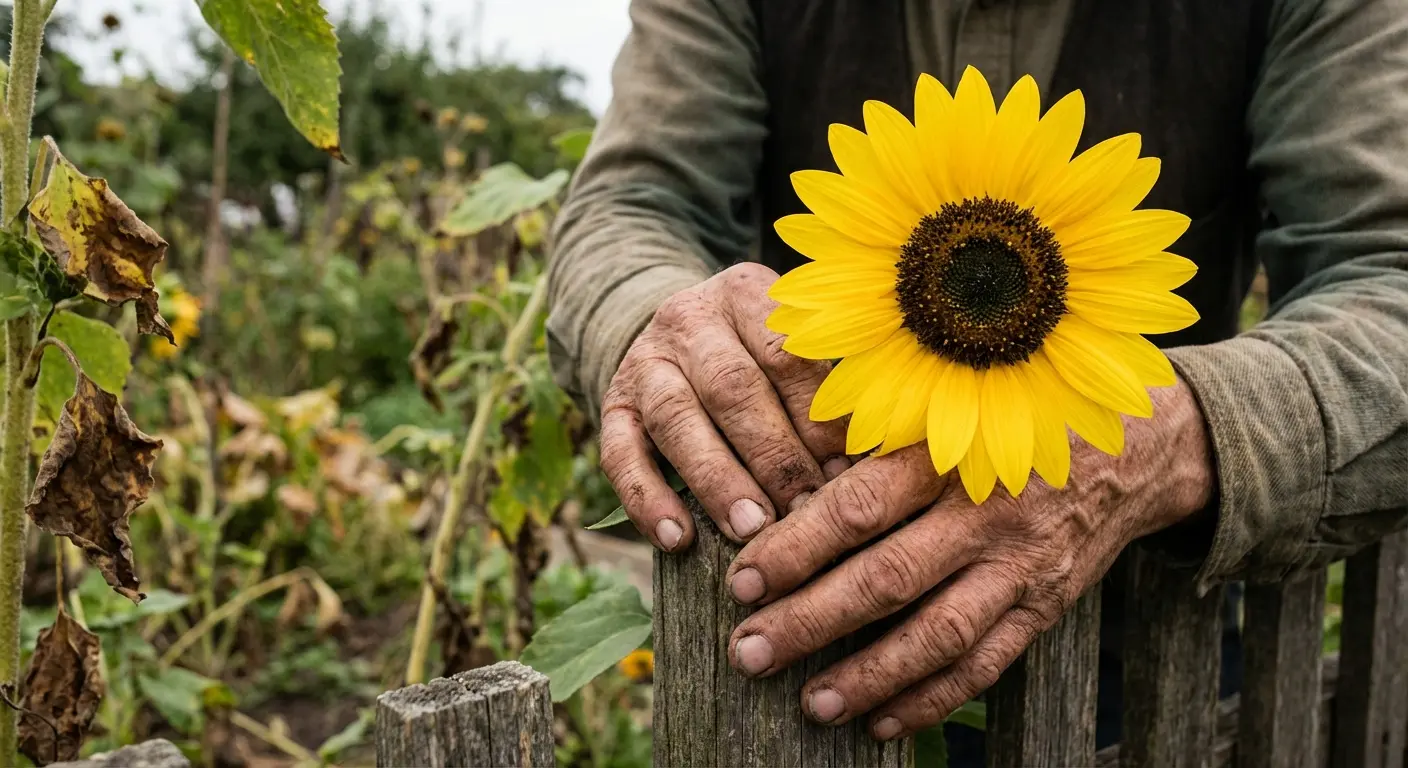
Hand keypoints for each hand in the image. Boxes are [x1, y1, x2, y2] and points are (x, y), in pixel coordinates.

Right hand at [598, 263, 850, 550]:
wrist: (679, 335)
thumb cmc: (764, 358)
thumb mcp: (797, 348)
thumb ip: (830, 391)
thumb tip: (876, 466)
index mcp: (747, 295)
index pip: (786, 354)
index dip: (819, 419)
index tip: (850, 476)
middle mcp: (689, 319)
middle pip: (732, 387)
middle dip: (774, 457)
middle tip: (806, 514)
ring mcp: (644, 362)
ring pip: (676, 419)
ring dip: (717, 479)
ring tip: (751, 530)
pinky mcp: (612, 406)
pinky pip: (620, 454)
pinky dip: (647, 500)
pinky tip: (677, 540)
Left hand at [723, 381, 1214, 740]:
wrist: (1138, 443)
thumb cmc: (1014, 414)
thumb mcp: (949, 406)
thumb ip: (876, 435)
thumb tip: (784, 479)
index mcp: (949, 453)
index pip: (859, 506)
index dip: (796, 546)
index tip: (742, 577)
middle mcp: (985, 513)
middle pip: (887, 579)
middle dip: (811, 621)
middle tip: (750, 651)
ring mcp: (1021, 566)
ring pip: (938, 634)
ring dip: (870, 676)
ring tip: (811, 704)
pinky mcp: (1046, 606)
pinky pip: (987, 663)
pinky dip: (934, 698)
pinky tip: (882, 722)